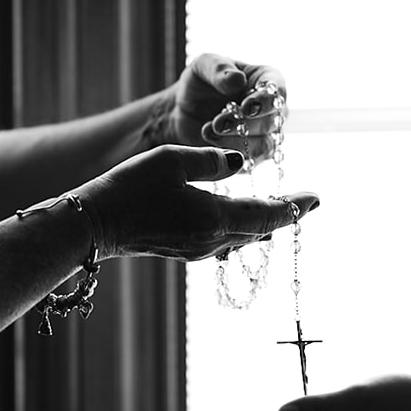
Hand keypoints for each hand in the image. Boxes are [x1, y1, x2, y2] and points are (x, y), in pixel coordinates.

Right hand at [77, 144, 317, 260]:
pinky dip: (242, 228)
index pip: (267, 213)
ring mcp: (197, 249)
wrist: (94, 226)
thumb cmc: (129, 188)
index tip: (317, 198)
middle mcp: (211, 240)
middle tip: (307, 202)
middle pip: (260, 229)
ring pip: (243, 237)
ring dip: (264, 222)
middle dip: (284, 214)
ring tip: (281, 208)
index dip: (294, 206)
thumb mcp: (172, 160)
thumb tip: (239, 161)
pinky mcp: (184, 250)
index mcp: (214, 218)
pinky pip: (224, 241)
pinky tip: (243, 221)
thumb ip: (211, 160)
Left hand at [159, 53, 286, 163]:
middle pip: (271, 122)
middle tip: (218, 123)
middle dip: (245, 124)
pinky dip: (229, 158)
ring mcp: (264, 136)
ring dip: (236, 143)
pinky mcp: (251, 158)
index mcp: (267, 81)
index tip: (247, 107)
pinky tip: (209, 145)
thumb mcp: (203, 66)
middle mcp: (272, 111)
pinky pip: (248, 164)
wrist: (184, 110)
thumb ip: (219, 69)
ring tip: (208, 132)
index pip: (277, 92)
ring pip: (263, 147)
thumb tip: (238, 79)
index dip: (265, 101)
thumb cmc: (200, 82)